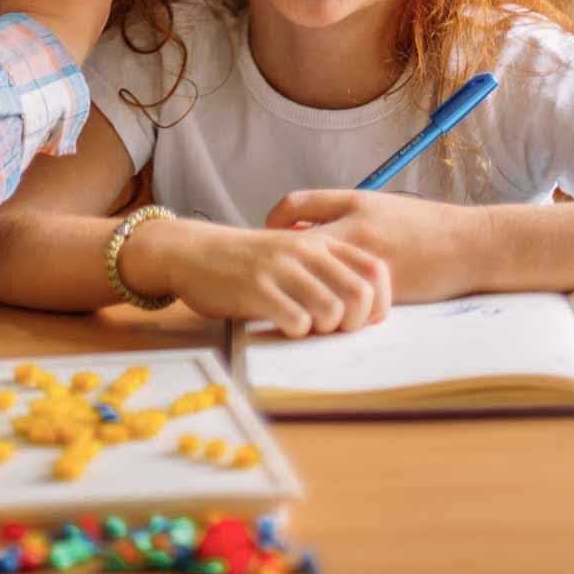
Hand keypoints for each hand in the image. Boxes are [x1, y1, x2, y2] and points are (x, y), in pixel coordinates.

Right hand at [134, 218, 390, 338]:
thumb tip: (364, 309)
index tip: (361, 319)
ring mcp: (281, 268)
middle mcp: (306, 250)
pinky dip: (296, 332)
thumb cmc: (247, 261)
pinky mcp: (257, 289)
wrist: (194, 252)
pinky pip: (296, 321)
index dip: (379, 303)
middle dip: (354, 322)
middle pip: (360, 295)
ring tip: (306, 326)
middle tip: (332, 328)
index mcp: (320, 241)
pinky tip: (283, 325)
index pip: (375, 271)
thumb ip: (326, 270)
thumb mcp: (292, 254)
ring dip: (324, 329)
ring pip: (331, 310)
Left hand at [266, 189, 489, 303]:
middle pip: (294, 243)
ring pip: (314, 278)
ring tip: (284, 294)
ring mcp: (365, 262)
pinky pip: (340, 303)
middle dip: (275, 257)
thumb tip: (303, 226)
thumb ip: (342, 212)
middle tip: (266, 268)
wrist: (471, 245)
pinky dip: (324, 307)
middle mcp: (355, 229)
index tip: (269, 230)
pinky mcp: (379, 292)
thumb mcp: (380, 208)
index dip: (274, 218)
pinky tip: (315, 311)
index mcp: (354, 204)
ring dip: (296, 288)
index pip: (295, 204)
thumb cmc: (426, 225)